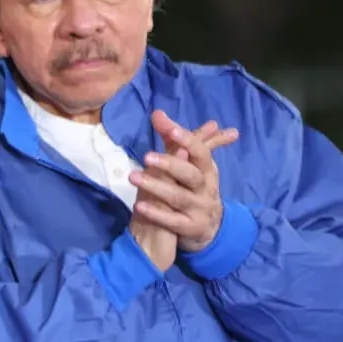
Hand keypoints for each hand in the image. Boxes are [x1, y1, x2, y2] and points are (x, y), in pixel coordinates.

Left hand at [130, 111, 239, 252]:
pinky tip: (139, 206)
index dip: (188, 140)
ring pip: (179, 197)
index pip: (201, 152)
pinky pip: (173, 221)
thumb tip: (157, 113)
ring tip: (133, 177)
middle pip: (191, 175)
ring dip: (156, 186)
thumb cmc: (194, 188)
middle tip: (146, 156)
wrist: (208, 228)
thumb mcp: (188, 165)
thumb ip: (172, 140)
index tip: (171, 129)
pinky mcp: (190, 227)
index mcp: (207, 170)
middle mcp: (206, 188)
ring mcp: (199, 209)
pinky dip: (157, 213)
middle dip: (171, 164)